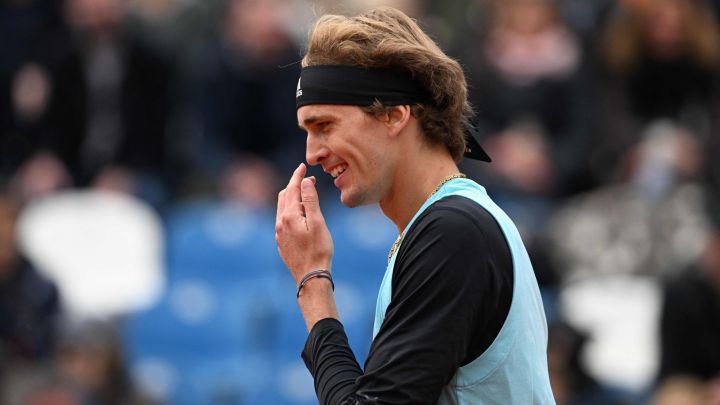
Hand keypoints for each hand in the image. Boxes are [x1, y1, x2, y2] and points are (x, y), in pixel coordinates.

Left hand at [275, 163, 333, 283]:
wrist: (310, 277)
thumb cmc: (319, 250)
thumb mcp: (318, 222)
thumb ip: (310, 200)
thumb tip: (305, 182)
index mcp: (289, 216)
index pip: (292, 189)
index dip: (298, 176)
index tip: (303, 166)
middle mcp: (280, 223)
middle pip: (284, 196)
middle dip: (295, 185)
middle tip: (308, 180)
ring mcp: (279, 233)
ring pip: (282, 208)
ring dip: (292, 197)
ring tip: (305, 195)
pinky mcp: (281, 242)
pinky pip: (282, 220)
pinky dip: (290, 210)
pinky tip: (299, 214)